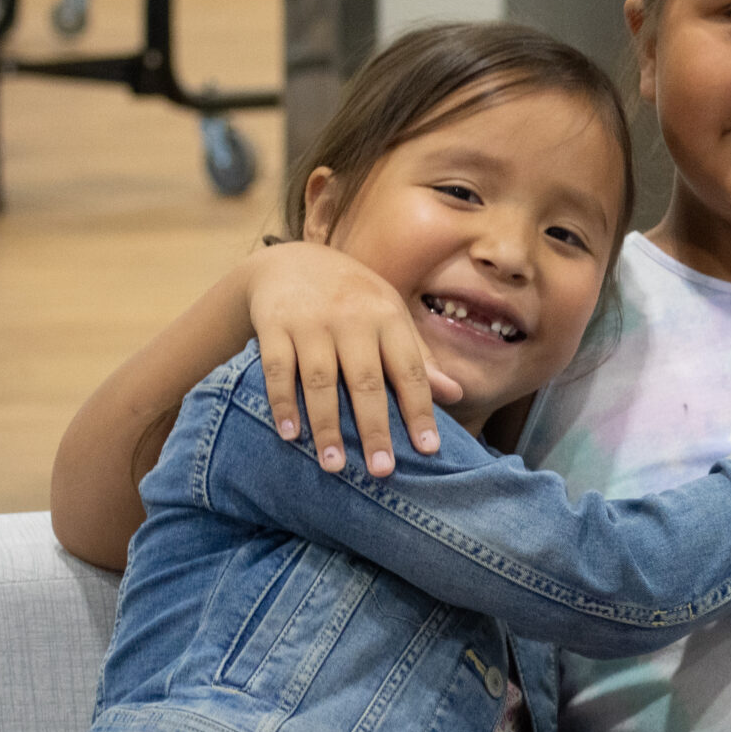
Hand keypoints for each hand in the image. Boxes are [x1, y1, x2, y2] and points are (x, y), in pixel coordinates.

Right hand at [245, 242, 464, 474]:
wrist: (293, 261)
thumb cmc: (354, 299)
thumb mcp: (390, 317)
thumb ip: (418, 358)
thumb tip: (455, 394)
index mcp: (387, 317)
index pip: (409, 370)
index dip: (419, 410)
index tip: (428, 450)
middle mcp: (352, 317)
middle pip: (366, 381)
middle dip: (375, 428)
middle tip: (382, 470)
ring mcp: (311, 321)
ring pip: (320, 380)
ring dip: (326, 426)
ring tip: (334, 465)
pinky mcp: (274, 324)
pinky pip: (278, 369)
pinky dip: (283, 403)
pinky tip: (290, 435)